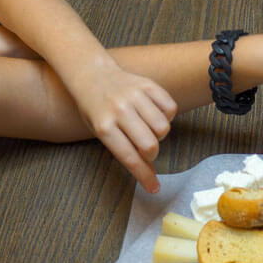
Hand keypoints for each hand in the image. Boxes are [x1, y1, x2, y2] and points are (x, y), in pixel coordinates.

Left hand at [66, 59, 177, 193]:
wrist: (92, 73)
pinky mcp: (148, 85)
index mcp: (104, 126)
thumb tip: (149, 172)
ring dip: (159, 134)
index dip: (144, 176)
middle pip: (150, 145)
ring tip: (147, 127)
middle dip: (151, 154)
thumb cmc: (95, 108)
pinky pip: (171, 108)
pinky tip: (155, 114)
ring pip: (163, 127)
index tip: (154, 188)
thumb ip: (123, 150)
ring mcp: (134, 96)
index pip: (129, 158)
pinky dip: (167, 116)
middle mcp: (119, 110)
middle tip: (145, 149)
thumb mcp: (100, 132)